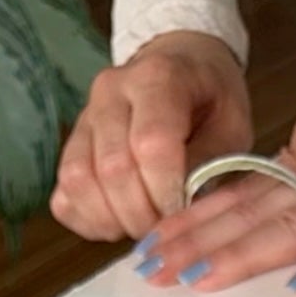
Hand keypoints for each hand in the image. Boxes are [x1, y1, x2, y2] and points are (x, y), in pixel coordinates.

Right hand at [51, 32, 252, 242]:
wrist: (181, 66)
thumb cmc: (211, 102)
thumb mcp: (231, 128)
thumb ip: (209, 167)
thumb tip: (182, 213)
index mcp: (157, 78)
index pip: (151, 144)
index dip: (166, 192)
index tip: (182, 214)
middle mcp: (111, 92)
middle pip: (112, 169)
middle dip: (142, 215)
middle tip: (166, 229)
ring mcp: (84, 118)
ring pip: (78, 181)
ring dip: (112, 220)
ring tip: (142, 225)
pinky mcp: (70, 145)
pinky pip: (64, 195)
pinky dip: (89, 220)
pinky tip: (118, 221)